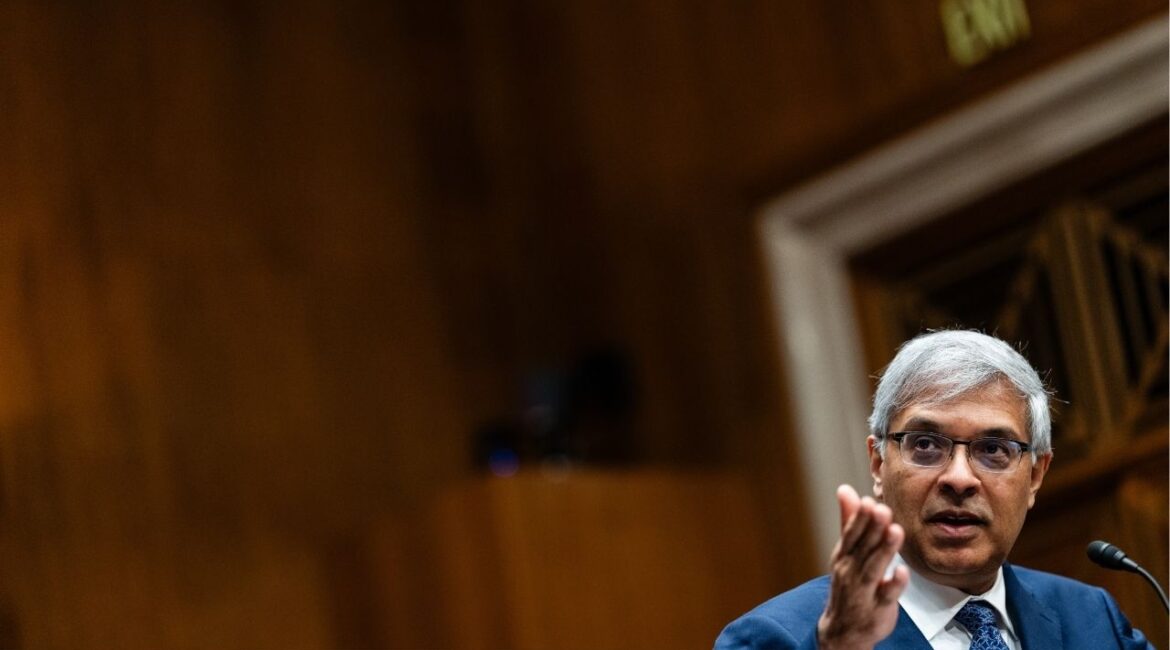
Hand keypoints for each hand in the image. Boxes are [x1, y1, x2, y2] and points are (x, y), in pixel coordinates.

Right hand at [816, 485, 908, 649]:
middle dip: (872, 528)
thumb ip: (848, 521)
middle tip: (882, 509)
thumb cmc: (848, 585)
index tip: (869, 501)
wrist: (843, 630)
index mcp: (843, 556)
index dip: (860, 519)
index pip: (851, 535)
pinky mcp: (877, 609)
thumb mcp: (846, 552)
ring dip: (884, 550)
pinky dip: (894, 583)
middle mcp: (850, 572)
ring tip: (895, 531)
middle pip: (862, 548)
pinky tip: (903, 571)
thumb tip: (845, 489)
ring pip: (873, 568)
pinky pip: (886, 595)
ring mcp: (863, 591)